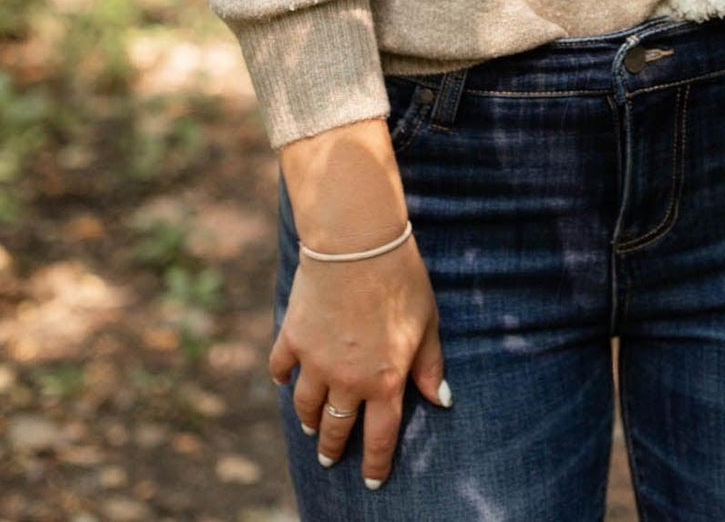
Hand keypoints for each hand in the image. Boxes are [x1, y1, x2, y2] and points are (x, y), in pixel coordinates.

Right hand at [268, 117, 450, 489]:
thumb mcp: (427, 322)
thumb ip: (431, 365)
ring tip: (309, 425)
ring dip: (308, 419)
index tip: (371, 482)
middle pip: (336, 427)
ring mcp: (315, 361)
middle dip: (333, 447)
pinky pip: (281, 368)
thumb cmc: (402, 279)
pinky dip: (283, 377)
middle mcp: (347, 379)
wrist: (358, 242)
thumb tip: (443, 400)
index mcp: (384, 380)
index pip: (379, 437)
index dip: (374, 464)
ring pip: (306, 406)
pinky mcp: (292, 337)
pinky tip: (285, 380)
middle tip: (329, 457)